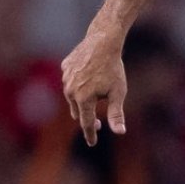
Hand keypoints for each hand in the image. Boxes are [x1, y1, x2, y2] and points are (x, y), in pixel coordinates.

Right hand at [61, 31, 127, 145]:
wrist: (103, 41)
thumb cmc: (113, 67)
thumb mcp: (118, 92)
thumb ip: (116, 113)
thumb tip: (120, 132)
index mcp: (83, 99)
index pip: (87, 123)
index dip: (91, 134)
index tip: (93, 143)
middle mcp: (70, 91)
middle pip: (78, 112)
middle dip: (87, 119)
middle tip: (98, 124)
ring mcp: (66, 79)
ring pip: (72, 96)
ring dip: (81, 101)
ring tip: (93, 99)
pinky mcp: (64, 67)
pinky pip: (70, 80)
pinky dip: (77, 84)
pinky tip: (86, 80)